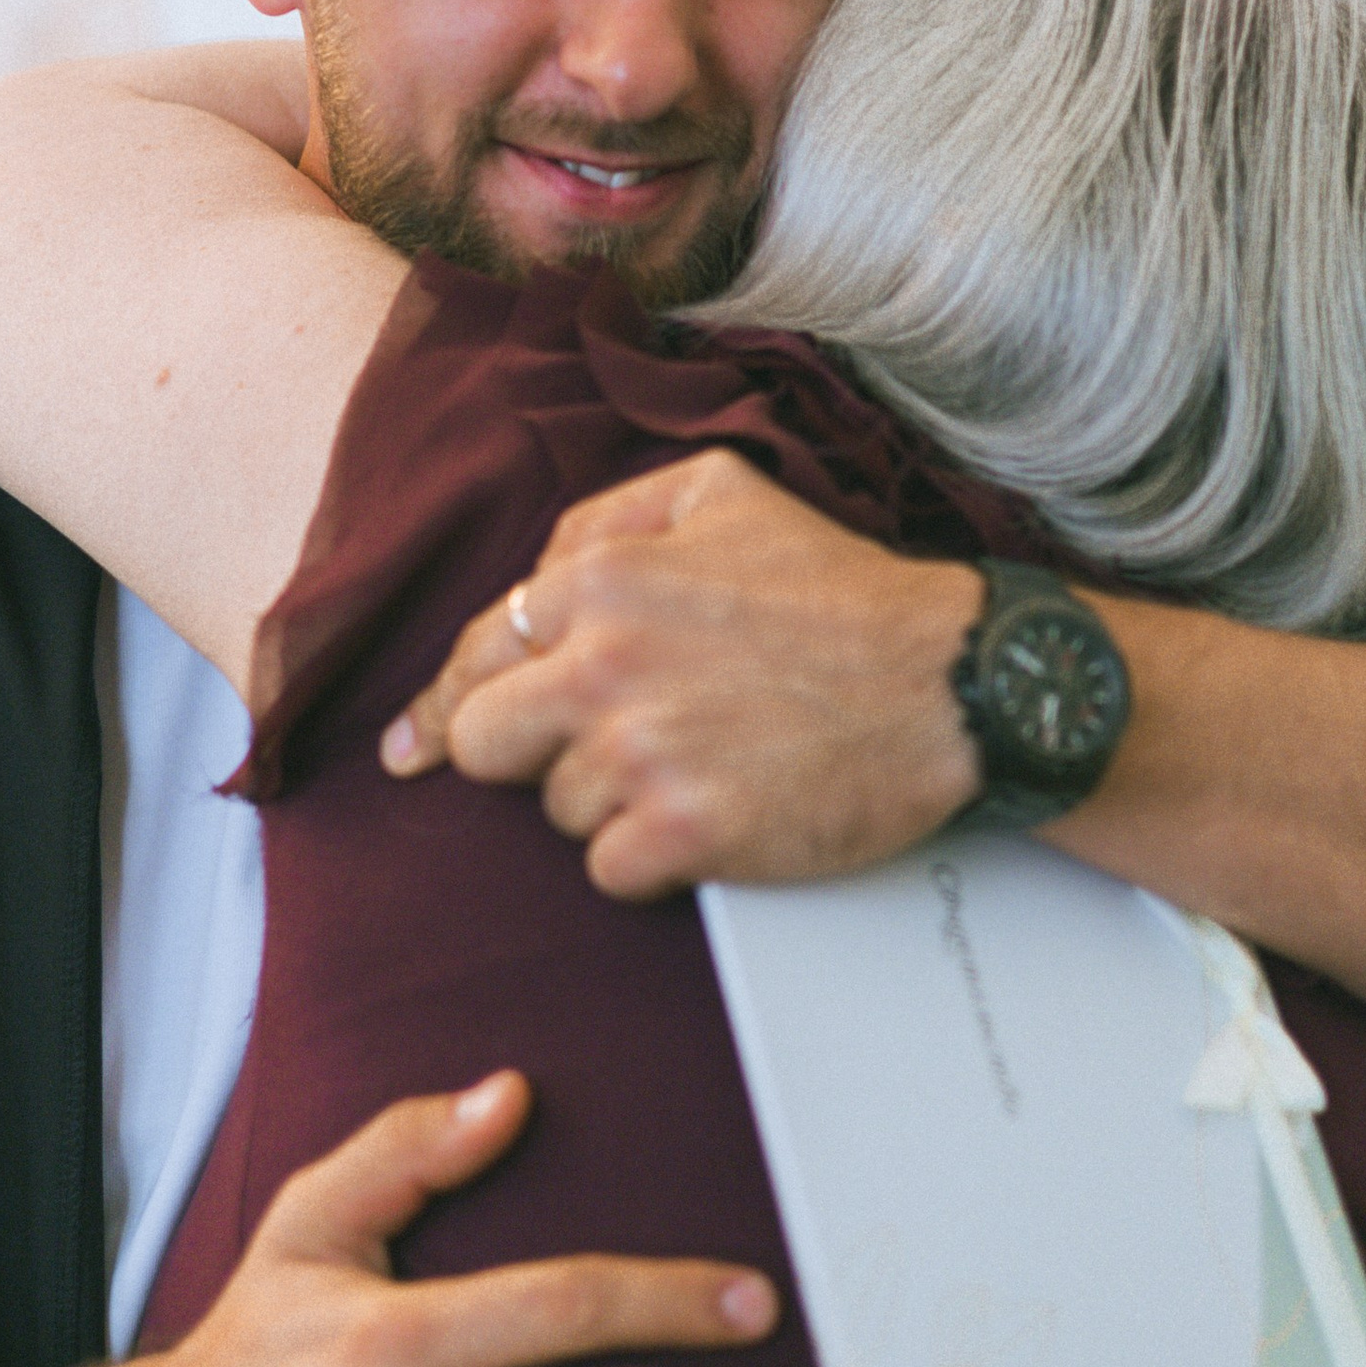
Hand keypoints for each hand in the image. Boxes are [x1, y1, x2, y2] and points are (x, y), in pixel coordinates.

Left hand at [382, 448, 981, 894]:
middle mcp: (603, 662)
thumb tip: (534, 577)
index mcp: (602, 578)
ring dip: (611, 803)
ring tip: (699, 765)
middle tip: (588, 754)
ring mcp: (640, 753)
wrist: (949, 682)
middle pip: (483, 741)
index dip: (447, 703)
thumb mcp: (720, 494)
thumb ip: (608, 519)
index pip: (478, 652)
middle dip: (524, 754)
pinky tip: (708, 819)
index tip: (416, 746)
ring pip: (557, 811)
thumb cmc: (840, 591)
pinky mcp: (683, 833)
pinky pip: (609, 872)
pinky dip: (649, 860)